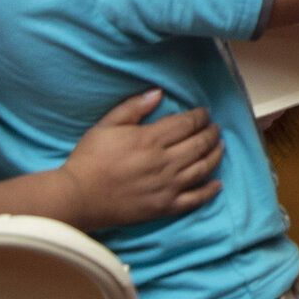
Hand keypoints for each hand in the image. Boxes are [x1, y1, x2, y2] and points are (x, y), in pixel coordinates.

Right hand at [61, 90, 223, 230]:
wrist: (77, 197)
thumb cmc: (89, 159)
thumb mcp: (106, 125)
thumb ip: (133, 107)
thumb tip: (158, 92)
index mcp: (152, 139)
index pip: (188, 123)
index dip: (200, 116)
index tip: (204, 113)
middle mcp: (165, 161)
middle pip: (200, 143)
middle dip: (212, 132)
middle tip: (215, 128)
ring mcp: (168, 185)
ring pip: (203, 168)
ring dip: (216, 155)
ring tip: (220, 146)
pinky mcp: (164, 206)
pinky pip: (195, 199)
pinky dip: (210, 190)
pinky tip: (218, 183)